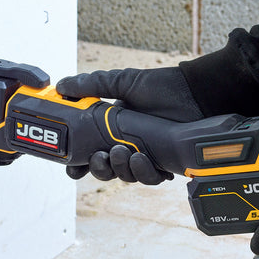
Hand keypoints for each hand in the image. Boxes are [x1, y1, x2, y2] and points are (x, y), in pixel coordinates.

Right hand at [57, 67, 200, 183]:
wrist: (197, 93)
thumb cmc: (163, 86)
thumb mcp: (124, 81)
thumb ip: (93, 84)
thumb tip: (61, 86)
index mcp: (112, 127)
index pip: (89, 150)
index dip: (78, 161)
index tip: (71, 165)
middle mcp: (127, 143)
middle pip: (104, 168)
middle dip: (97, 168)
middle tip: (98, 156)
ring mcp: (144, 154)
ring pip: (124, 175)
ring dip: (118, 169)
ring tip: (120, 152)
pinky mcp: (162, 163)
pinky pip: (149, 177)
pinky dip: (142, 172)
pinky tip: (140, 158)